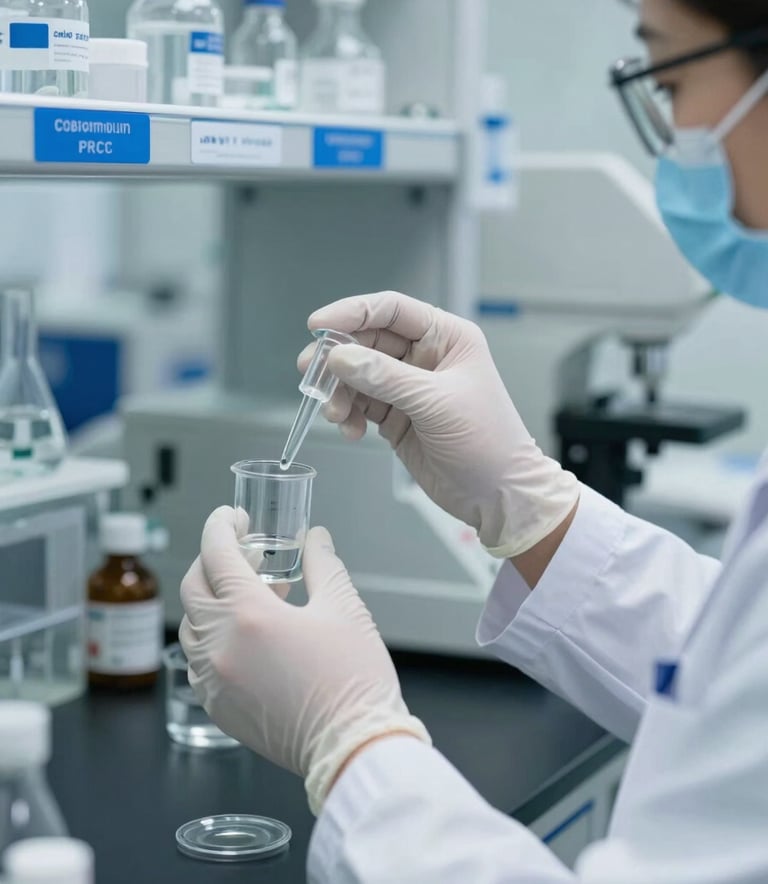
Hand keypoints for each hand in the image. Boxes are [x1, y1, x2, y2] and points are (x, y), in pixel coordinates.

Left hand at [179, 507, 429, 814]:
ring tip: (254, 595)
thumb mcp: (344, 608)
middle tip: (243, 552)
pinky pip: (198, 661)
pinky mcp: (218, 707)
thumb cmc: (354, 680)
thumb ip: (322, 564)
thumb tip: (315, 538)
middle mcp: (220, 646)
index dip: (220, 526)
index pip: (216, 554)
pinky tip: (245, 636)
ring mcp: (214, 680)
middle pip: (193, 587)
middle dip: (212, 560)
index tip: (231, 516)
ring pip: (191, 625)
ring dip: (211, 600)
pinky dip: (212, 638)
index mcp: (250, 615)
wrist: (354, 747)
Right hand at [301, 291, 578, 557]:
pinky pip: (359, 404)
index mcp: (446, 337)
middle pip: (367, 342)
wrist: (497, 494)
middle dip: (337, 358)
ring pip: (358, 375)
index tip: (317, 326)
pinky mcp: (396, 416)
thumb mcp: (435, 403)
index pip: (391, 310)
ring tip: (335, 413)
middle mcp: (425, 357)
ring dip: (339, 391)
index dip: (352, 312)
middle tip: (310, 374)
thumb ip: (384, 378)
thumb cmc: (487, 441)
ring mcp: (408, 388)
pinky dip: (347, 414)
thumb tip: (339, 357)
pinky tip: (350, 431)